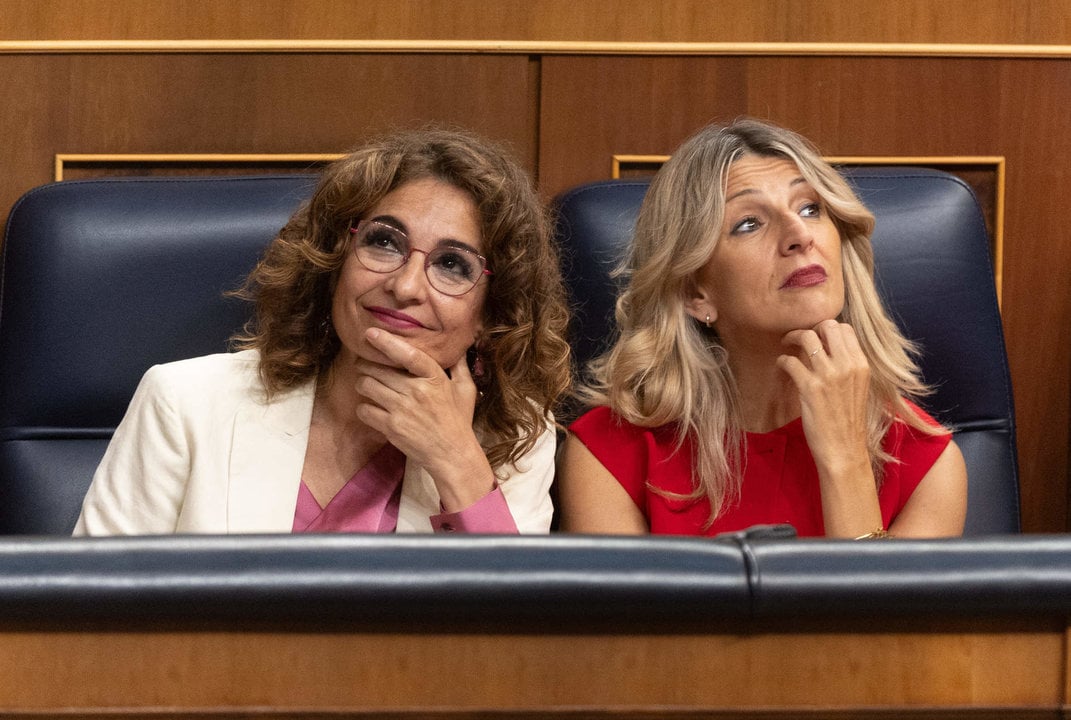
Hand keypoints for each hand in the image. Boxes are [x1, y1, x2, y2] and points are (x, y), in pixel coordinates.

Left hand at [354, 328, 494, 509]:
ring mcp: (402, 410)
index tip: (371, 333)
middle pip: (377, 369)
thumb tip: (459, 347)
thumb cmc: (459, 420)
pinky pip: (364, 410)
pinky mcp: (391, 427)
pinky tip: (370, 407)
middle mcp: (416, 391)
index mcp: (434, 378)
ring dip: (362, 383)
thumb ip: (460, 366)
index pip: (407, 354)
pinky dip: (364, 407)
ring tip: (365, 383)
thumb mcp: (465, 390)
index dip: (386, 342)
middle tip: (363, 363)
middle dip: (366, 364)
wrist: (453, 454)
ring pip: (366, 386)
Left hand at [777, 320, 882, 535]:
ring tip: (786, 344)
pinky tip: (782, 366)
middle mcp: (847, 365)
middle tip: (799, 337)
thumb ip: (847, 367)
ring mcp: (828, 375)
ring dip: (792, 337)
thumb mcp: (858, 388)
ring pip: (807, 338)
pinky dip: (783, 360)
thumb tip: (831, 350)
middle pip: (827, 326)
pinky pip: (790, 361)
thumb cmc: (849, 422)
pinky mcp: (809, 387)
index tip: (817, 337)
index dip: (827, 329)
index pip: (845, 329)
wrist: (844, 450)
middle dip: (810, 328)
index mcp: (862, 365)